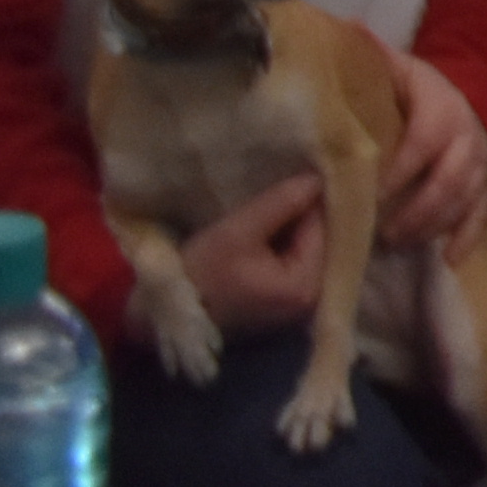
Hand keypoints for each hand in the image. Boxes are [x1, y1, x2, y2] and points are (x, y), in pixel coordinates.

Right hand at [174, 178, 328, 344]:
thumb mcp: (238, 230)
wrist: (164, 314)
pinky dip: (281, 244)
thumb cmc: (199, 274)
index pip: (321, 227)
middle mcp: (310, 301)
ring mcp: (295, 306)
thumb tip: (317, 177)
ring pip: (303, 249)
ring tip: (271, 202)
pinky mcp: (279, 304)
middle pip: (316, 240)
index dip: (308, 198)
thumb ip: (281, 202)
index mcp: (305, 287)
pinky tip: (265, 228)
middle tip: (282, 183)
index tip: (296, 173)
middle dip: (300, 213)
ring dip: (289, 227)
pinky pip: (290, 263)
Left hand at [380, 55, 486, 248]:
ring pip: (464, 199)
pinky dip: (467, 238)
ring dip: (432, 225)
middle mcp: (467, 136)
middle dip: (415, 208)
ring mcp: (481, 163)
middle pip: (448, 178)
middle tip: (381, 231)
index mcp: (442, 106)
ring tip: (398, 243)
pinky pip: (483, 214)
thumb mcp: (397, 68)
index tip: (366, 194)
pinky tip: (447, 260)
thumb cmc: (417, 90)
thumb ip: (372, 54)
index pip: (422, 141)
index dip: (397, 171)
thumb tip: (345, 28)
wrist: (467, 97)